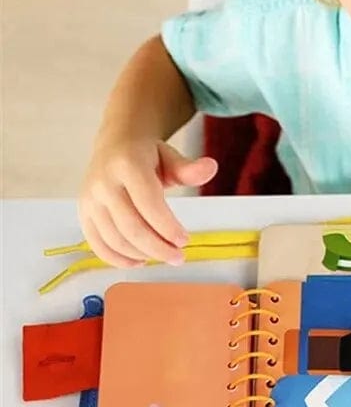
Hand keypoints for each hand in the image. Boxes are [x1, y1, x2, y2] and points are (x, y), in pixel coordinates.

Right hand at [79, 138, 216, 267]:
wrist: (116, 145)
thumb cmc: (148, 155)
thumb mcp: (171, 156)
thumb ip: (189, 169)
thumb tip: (211, 168)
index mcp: (127, 165)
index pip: (148, 203)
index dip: (167, 227)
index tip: (185, 241)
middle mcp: (103, 183)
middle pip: (131, 226)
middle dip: (158, 248)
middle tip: (179, 257)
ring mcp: (90, 200)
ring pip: (115, 239)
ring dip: (141, 254)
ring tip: (163, 255)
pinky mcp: (83, 213)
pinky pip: (97, 244)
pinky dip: (118, 259)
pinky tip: (139, 261)